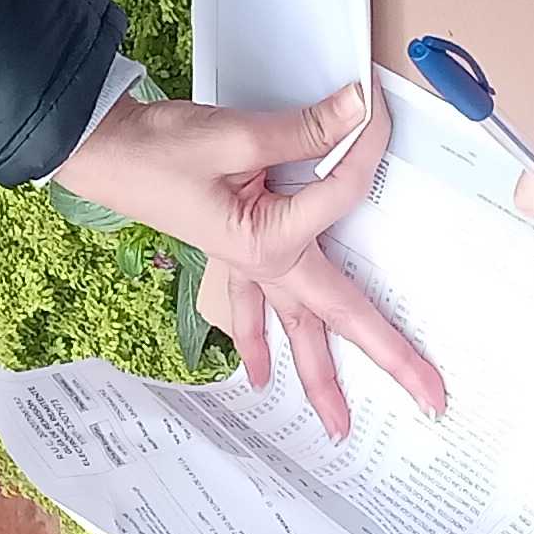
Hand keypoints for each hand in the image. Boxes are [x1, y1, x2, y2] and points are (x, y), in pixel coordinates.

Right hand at [55, 83, 445, 438]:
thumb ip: (302, 129)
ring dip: (319, 380)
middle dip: (389, 357)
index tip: (371, 108)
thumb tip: (356, 106)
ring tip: (341, 427)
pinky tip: (258, 376)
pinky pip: (251, 311)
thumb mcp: (234, 136)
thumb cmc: (159, 149)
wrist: (103, 153)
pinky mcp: (232, 257)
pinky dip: (256, 342)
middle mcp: (265, 263)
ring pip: (296, 330)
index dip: (363, 144)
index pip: (342, 193)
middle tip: (431, 397)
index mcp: (269, 238)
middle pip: (340, 317)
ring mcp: (249, 267)